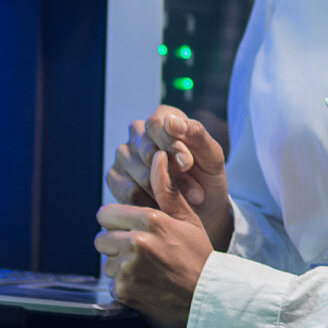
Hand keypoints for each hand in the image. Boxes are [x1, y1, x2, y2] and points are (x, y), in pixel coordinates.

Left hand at [95, 149, 212, 327]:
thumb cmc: (199, 258)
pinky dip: (125, 286)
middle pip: (101, 238)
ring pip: (106, 262)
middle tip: (139, 253)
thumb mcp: (188, 220)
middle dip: (115, 245)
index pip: (106, 214)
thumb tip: (159, 155)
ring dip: (119, 266)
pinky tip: (146, 285)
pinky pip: (112, 284)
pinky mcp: (124, 291)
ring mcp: (128, 268)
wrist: (208, 300)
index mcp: (150, 220)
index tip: (130, 230)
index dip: (117, 222)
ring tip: (145, 270)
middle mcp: (136, 243)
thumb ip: (167, 189)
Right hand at [109, 107, 233, 251]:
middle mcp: (138, 132)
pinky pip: (129, 192)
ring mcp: (123, 155)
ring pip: (139, 174)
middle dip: (173, 175)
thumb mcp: (212, 156)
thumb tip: (171, 121)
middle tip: (196, 193)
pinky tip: (167, 208)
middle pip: (146, 150)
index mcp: (162, 118)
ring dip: (166, 193)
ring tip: (185, 202)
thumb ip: (196, 135)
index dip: (172, 145)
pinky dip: (151, 204)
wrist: (202, 210)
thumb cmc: (207, 177)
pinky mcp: (114, 178)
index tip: (187, 164)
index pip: (156, 124)